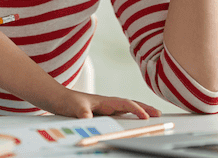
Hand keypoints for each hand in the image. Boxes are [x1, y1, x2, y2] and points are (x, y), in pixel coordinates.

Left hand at [46, 89, 162, 119]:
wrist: (58, 99)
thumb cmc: (67, 101)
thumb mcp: (74, 107)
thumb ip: (83, 113)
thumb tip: (89, 118)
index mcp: (105, 100)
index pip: (125, 104)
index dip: (136, 110)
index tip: (146, 117)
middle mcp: (108, 103)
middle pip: (131, 104)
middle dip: (145, 108)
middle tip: (159, 114)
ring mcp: (106, 107)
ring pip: (128, 108)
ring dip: (140, 110)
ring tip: (153, 115)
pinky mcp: (103, 112)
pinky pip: (121, 113)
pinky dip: (131, 114)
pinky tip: (135, 119)